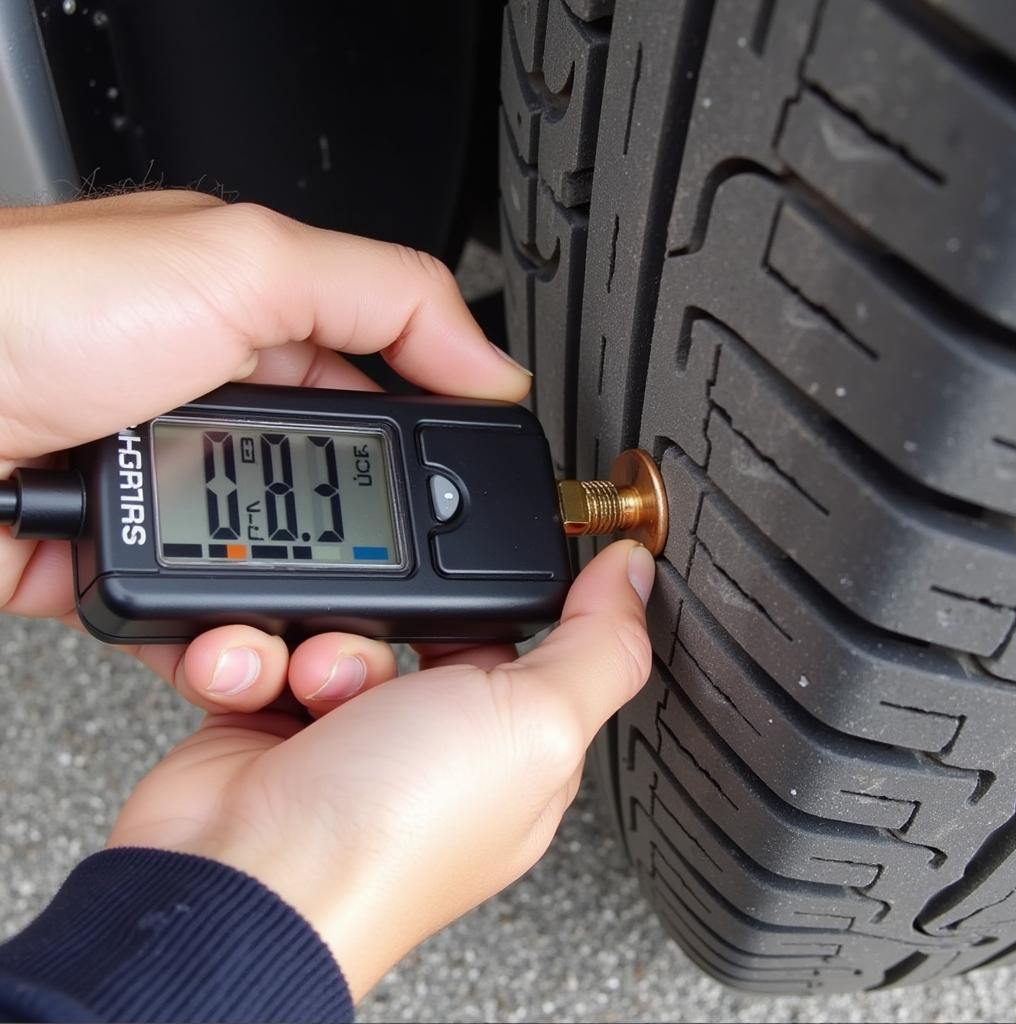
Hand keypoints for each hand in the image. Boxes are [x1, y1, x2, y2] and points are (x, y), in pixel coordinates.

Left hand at [0, 190, 530, 707]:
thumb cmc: (26, 308)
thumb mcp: (240, 263)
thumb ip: (388, 295)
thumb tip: (492, 361)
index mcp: (256, 323)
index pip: (381, 389)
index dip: (428, 447)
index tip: (465, 504)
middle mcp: (212, 406)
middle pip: (329, 496)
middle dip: (366, 551)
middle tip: (392, 595)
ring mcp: (166, 487)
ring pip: (267, 570)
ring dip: (292, 615)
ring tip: (308, 638)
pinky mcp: (117, 560)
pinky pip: (192, 616)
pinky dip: (216, 644)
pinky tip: (229, 649)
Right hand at [108, 539, 654, 999]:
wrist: (241, 883)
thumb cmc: (392, 836)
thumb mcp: (534, 727)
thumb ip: (598, 646)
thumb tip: (634, 572)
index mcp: (506, 741)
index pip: (514, 637)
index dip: (489, 601)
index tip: (463, 576)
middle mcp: (426, 738)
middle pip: (414, 622)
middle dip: (386, 620)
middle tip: (375, 654)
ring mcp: (343, 731)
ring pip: (335, 625)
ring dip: (315, 640)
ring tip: (308, 685)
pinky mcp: (269, 721)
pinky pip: (262, 646)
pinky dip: (243, 655)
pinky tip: (250, 684)